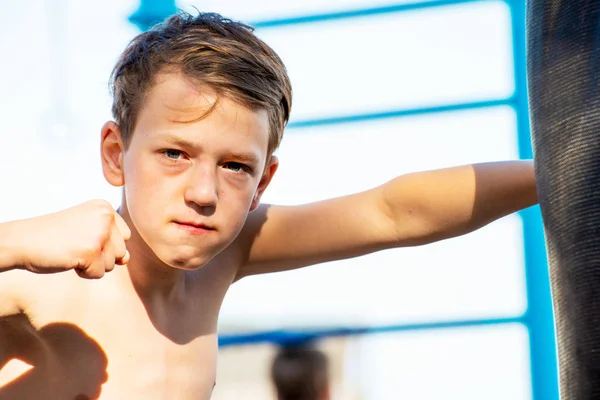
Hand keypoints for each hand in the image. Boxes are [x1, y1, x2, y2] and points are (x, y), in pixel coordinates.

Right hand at [11, 200, 130, 278]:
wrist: (22, 240)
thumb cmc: (55, 236)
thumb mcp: (88, 230)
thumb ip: (112, 242)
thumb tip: (126, 259)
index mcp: (105, 207)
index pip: (125, 236)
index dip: (105, 243)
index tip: (82, 235)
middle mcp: (105, 217)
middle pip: (121, 251)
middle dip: (100, 255)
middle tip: (75, 244)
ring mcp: (99, 233)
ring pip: (112, 264)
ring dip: (92, 264)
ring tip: (72, 250)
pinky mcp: (91, 251)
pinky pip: (98, 274)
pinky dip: (84, 273)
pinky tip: (69, 259)